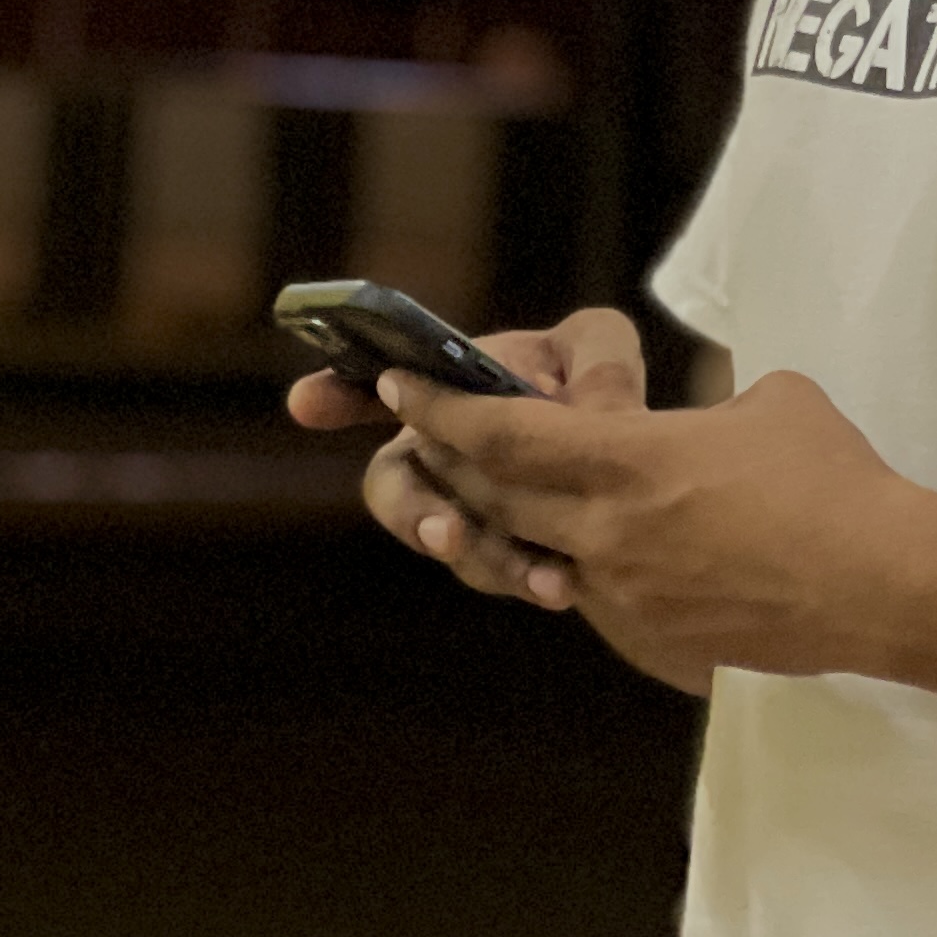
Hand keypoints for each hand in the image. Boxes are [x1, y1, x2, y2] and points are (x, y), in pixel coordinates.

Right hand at [286, 306, 644, 610]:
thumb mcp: (594, 352)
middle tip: (446, 532)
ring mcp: (465, 516)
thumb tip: (558, 395)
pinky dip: (525, 579)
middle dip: (412, 514)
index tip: (304, 401)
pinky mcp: (503, 558)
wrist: (631, 465)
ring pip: (448, 544)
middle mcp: (437, 460)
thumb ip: (590, 355)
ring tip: (531, 574)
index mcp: (443, 396)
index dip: (334, 393)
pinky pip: (496, 574)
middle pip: (394, 490)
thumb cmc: (593, 391)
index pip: (370, 390)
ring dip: (482, 558)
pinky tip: (560, 584)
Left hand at [376, 360, 933, 690]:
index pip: (502, 436)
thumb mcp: (765, 402)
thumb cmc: (830, 477)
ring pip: (537, 557)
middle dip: (454, 465)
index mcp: (626, 464)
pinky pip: (594, 599)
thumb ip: (703, 409)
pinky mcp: (654, 645)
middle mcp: (606, 536)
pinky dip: (578, 569)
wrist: (878, 583)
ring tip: (508, 497)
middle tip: (430, 438)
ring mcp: (625, 600)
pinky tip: (598, 554)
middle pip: (498, 501)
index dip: (445, 411)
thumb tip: (696, 421)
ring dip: (512, 525)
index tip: (405, 390)